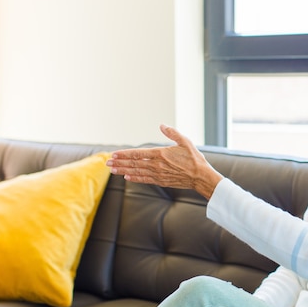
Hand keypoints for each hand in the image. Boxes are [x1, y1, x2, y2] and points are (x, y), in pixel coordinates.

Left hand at [106, 124, 222, 198]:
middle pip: (134, 164)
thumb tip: (162, 125)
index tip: (114, 154)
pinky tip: (127, 177)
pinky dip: (135, 178)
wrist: (200, 176)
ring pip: (137, 172)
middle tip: (107, 163)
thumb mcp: (185, 141)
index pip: (138, 154)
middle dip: (119, 163)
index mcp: (160, 154)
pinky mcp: (161, 181)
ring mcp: (158, 174)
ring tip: (113, 170)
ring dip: (123, 171)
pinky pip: (145, 179)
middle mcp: (157, 165)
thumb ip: (172, 133)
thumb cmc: (194, 159)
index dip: (124, 154)